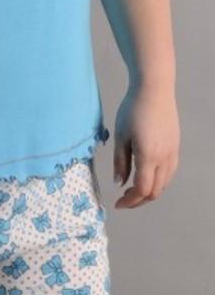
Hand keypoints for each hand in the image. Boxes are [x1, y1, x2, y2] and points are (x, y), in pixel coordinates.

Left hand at [112, 83, 179, 208]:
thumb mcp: (120, 135)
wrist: (154, 90)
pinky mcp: (176, 147)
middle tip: (124, 199)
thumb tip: (119, 183)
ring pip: (164, 183)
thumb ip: (120, 161)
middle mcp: (164, 158)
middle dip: (139, 200)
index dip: (130, 201)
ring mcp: (173, 153)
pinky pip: (169, 172)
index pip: (142, 190)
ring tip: (133, 188)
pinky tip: (146, 175)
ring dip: (150, 191)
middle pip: (155, 191)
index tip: (118, 204)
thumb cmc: (132, 109)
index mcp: (148, 156)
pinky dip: (158, 181)